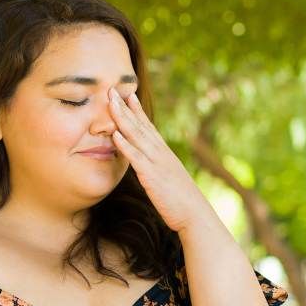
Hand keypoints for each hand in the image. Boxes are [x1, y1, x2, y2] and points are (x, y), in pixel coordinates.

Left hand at [107, 88, 215, 234]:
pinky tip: (115, 134)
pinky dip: (125, 145)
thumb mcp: (168, 179)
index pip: (148, 126)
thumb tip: (149, 165)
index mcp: (164, 153)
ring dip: (122, 119)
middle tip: (112, 89)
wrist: (195, 215)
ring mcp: (157, 163)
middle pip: (140, 125)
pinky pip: (136, 158)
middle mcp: (160, 153)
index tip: (127, 95)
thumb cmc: (180, 201)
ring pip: (136, 136)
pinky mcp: (152, 176)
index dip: (136, 110)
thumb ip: (157, 168)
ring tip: (110, 103)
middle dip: (125, 107)